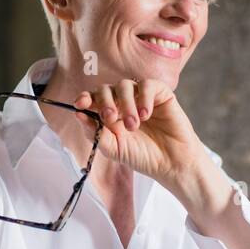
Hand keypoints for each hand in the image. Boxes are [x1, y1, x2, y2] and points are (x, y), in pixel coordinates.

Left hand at [74, 78, 204, 188]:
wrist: (172, 163)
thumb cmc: (143, 157)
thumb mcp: (114, 149)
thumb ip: (95, 133)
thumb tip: (77, 114)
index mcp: (109, 115)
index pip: (92, 99)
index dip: (85, 97)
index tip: (81, 104)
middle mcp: (123, 103)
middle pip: (106, 89)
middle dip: (104, 101)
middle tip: (111, 118)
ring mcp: (141, 97)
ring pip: (125, 85)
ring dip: (125, 104)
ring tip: (134, 125)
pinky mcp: (160, 94)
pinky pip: (147, 84)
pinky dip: (143, 97)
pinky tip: (146, 115)